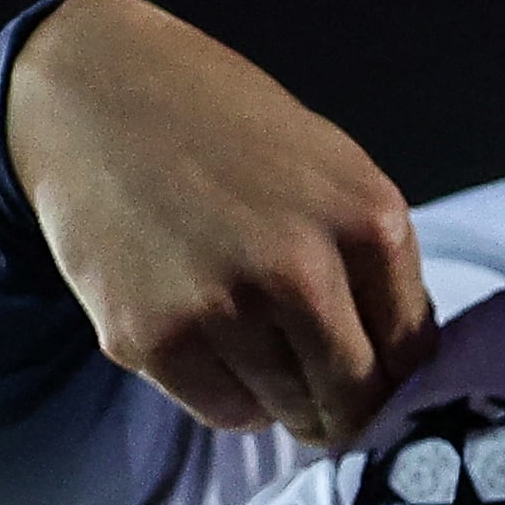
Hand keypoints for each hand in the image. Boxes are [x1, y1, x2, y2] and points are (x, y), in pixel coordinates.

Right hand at [5, 0, 431, 448]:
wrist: (92, 92)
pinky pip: (225, 412)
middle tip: (328, 398)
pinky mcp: (153, 339)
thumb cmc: (225, 129)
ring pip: (290, 412)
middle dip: (348, 409)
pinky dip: (229, 394)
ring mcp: (223, 308)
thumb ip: (375, 265)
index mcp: (369, 222)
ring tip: (257, 341)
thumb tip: (402, 367)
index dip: (399, 379)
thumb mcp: (334, 170)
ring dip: (286, 398)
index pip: (412, 355)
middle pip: (356, 400)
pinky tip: (211, 339)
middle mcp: (301, 270)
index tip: (377, 379)